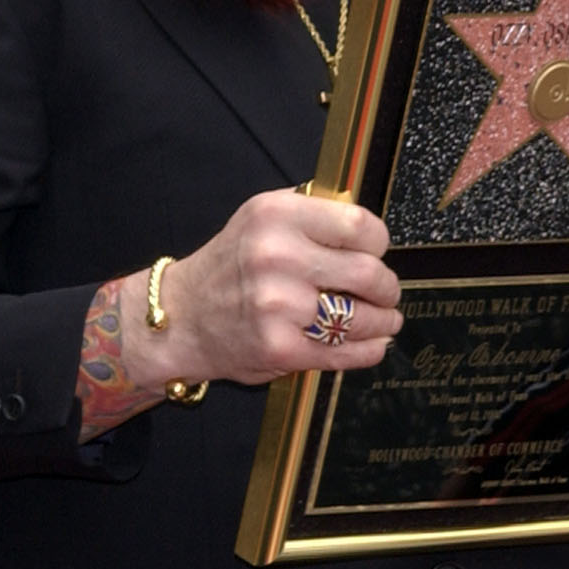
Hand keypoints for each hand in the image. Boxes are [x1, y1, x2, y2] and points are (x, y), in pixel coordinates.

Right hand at [129, 189, 400, 395]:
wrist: (181, 318)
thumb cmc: (230, 266)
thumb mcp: (260, 218)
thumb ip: (311, 215)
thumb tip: (367, 226)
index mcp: (276, 216)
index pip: (359, 225)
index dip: (378, 242)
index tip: (376, 252)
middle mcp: (277, 257)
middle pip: (369, 273)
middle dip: (387, 287)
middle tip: (386, 292)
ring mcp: (279, 306)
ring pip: (363, 317)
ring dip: (384, 321)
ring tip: (385, 319)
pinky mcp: (282, 349)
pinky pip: (346, 352)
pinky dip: (369, 350)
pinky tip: (372, 343)